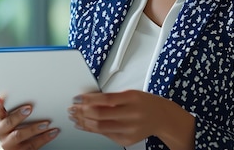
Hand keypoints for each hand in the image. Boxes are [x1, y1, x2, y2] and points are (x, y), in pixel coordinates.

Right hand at [0, 97, 58, 148]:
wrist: (24, 145)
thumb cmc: (24, 124)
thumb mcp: (19, 116)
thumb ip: (22, 106)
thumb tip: (35, 90)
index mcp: (1, 119)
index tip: (0, 99)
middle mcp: (1, 132)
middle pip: (7, 123)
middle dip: (18, 115)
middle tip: (29, 108)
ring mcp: (8, 143)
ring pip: (18, 135)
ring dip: (33, 128)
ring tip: (46, 123)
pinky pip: (31, 145)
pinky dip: (44, 138)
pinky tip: (53, 132)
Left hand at [67, 90, 194, 149]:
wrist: (161, 117)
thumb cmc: (144, 103)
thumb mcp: (131, 93)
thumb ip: (112, 97)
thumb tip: (88, 99)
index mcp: (132, 98)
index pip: (105, 99)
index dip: (88, 99)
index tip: (77, 98)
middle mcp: (132, 114)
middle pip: (100, 115)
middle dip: (82, 111)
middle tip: (72, 108)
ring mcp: (129, 129)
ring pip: (100, 127)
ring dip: (83, 121)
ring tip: (74, 116)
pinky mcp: (127, 140)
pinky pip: (105, 135)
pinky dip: (91, 129)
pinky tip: (83, 125)